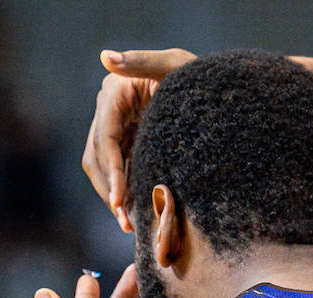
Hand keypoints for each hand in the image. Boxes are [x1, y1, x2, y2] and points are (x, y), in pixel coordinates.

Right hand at [83, 48, 195, 230]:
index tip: (118, 199)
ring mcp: (117, 127)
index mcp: (115, 92)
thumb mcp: (175, 64)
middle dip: (109, 189)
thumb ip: (142, 61)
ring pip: (103, 167)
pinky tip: (134, 214)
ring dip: (113, 196)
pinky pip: (119, 170)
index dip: (110, 169)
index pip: (104, 136)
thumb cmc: (198, 73)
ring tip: (128, 224)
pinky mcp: (127, 141)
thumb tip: (105, 57)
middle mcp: (109, 110)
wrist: (215, 87)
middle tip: (125, 221)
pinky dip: (124, 192)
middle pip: (97, 156)